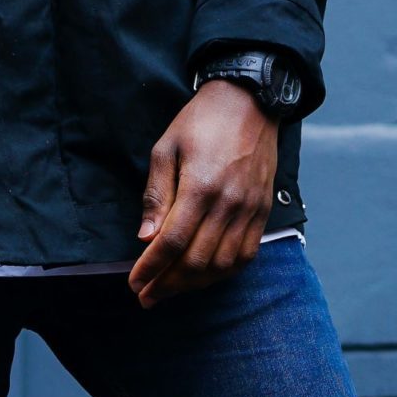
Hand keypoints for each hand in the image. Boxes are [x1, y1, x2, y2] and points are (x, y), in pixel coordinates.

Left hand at [127, 81, 278, 308]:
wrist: (249, 100)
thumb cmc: (201, 121)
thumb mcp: (166, 147)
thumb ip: (156, 194)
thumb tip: (145, 238)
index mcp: (200, 186)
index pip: (171, 242)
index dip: (151, 268)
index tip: (134, 283)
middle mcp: (228, 204)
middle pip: (195, 261)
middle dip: (167, 284)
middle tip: (147, 296)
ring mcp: (249, 210)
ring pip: (221, 266)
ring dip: (194, 284)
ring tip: (171, 289)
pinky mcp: (263, 211)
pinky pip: (246, 256)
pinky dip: (224, 273)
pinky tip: (205, 276)